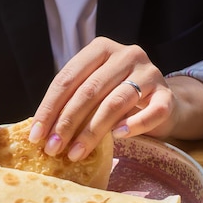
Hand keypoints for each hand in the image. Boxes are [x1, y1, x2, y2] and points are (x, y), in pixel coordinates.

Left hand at [28, 37, 202, 158]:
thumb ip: (71, 102)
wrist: (161, 101)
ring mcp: (150, 73)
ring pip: (115, 103)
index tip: (36, 136)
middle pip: (89, 91)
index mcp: (100, 49)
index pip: (68, 78)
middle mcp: (126, 55)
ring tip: (75, 153)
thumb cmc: (118, 97)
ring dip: (92, 132)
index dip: (49, 108)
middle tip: (52, 148)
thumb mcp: (93, 91)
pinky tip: (118, 137)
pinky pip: (151, 112)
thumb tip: (40, 133)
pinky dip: (133, 125)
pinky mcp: (167, 95)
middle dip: (67, 123)